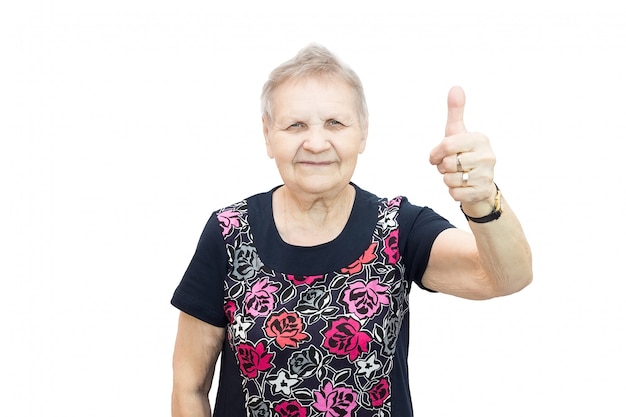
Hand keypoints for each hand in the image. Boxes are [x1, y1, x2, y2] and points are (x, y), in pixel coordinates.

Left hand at [429, 86, 496, 214]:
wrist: (479, 184)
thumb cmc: (464, 154)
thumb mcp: (457, 133)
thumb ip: (456, 112)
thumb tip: (456, 87)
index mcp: (480, 139)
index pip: (446, 146)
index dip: (435, 153)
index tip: (436, 156)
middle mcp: (488, 156)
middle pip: (446, 164)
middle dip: (443, 168)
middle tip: (452, 166)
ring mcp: (487, 175)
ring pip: (449, 180)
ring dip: (448, 180)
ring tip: (459, 176)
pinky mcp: (483, 191)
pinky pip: (455, 194)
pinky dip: (454, 192)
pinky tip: (463, 187)